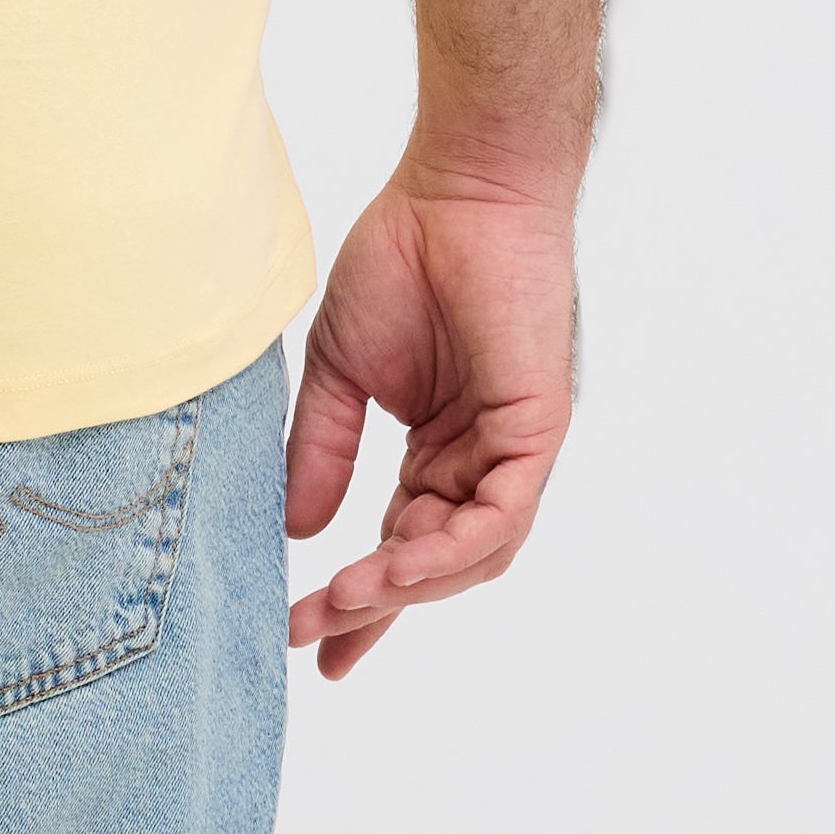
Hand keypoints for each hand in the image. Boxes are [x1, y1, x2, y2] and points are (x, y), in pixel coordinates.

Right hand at [283, 174, 578, 680]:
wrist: (456, 192)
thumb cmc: (406, 259)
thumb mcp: (339, 372)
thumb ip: (320, 451)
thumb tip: (295, 531)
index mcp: (440, 450)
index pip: (402, 545)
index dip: (358, 599)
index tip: (307, 641)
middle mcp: (481, 461)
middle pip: (433, 563)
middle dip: (370, 606)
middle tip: (308, 633)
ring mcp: (515, 451)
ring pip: (471, 555)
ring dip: (405, 588)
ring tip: (342, 601)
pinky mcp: (539, 431)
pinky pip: (500, 517)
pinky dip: (449, 551)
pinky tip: (393, 568)